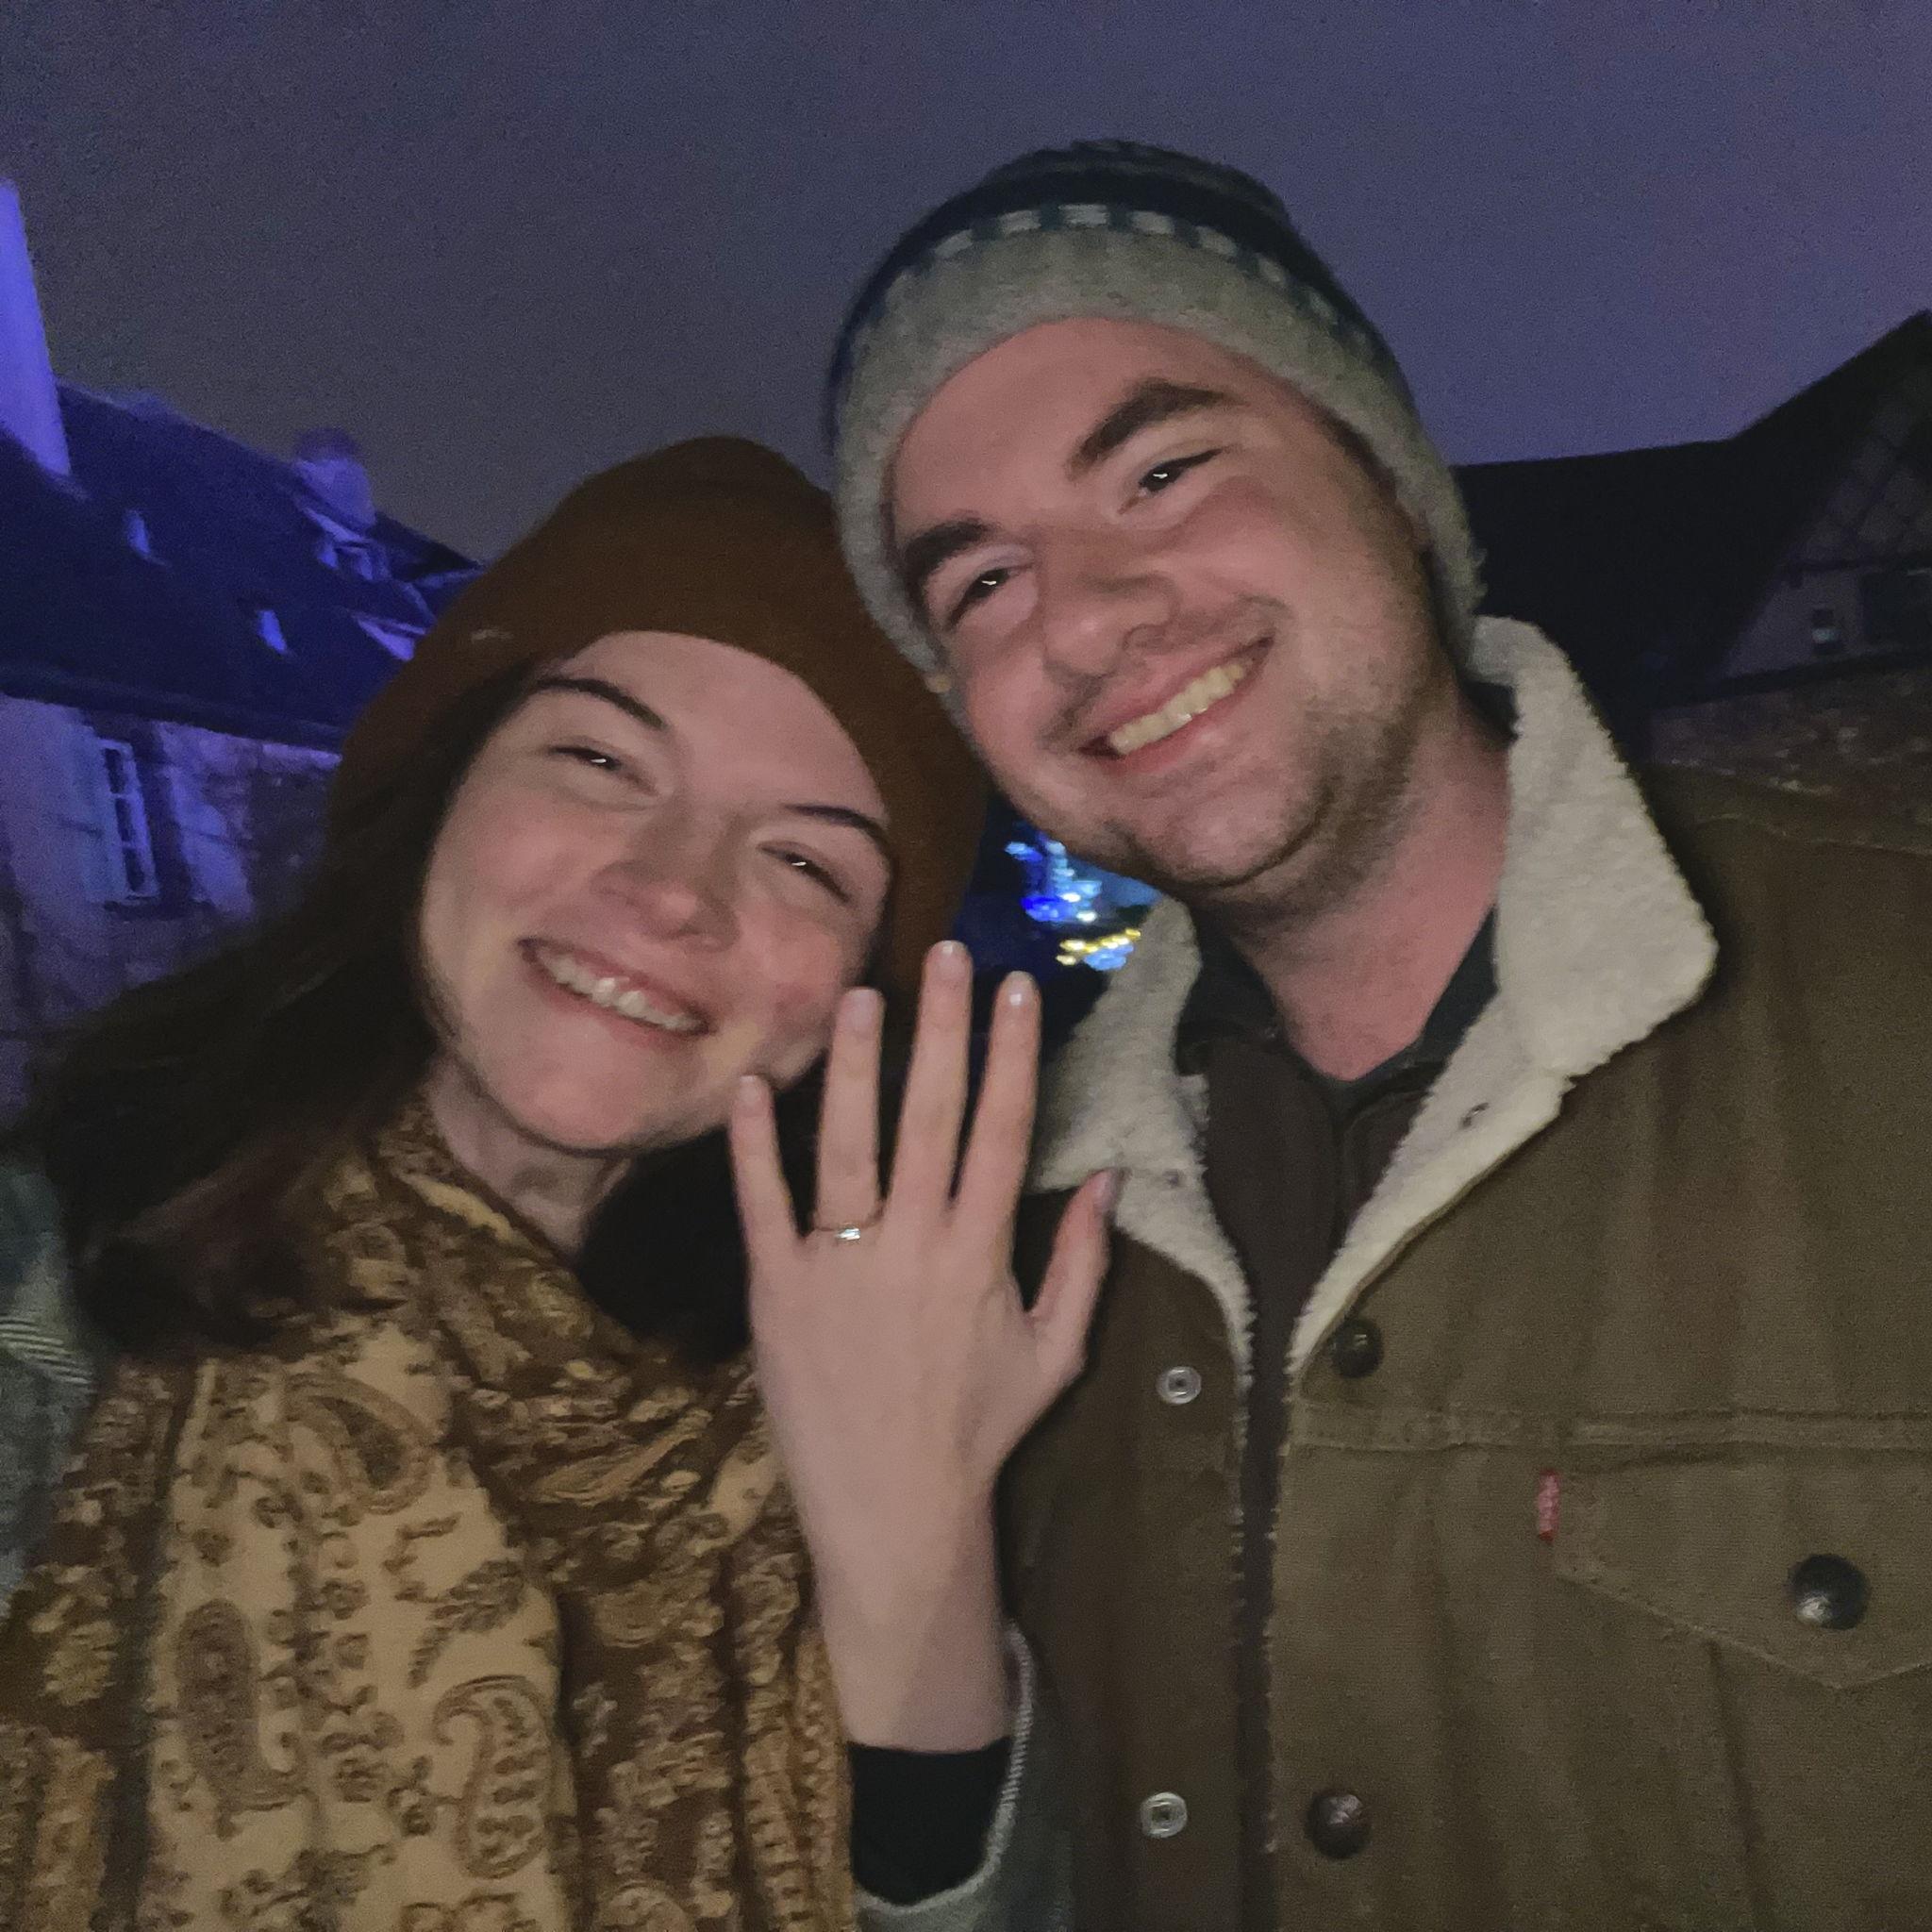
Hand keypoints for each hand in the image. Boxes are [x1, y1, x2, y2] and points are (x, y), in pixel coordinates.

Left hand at [729, 939, 1113, 1746]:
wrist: (894, 1511)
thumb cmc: (979, 1428)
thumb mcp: (1055, 1351)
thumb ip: (1082, 1262)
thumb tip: (1110, 1178)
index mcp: (981, 1252)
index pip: (1004, 1130)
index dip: (1013, 1052)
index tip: (1015, 985)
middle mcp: (914, 1243)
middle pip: (933, 1115)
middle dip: (943, 1028)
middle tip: (945, 951)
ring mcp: (840, 1263)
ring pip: (847, 1143)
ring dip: (854, 1064)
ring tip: (858, 994)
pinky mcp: (778, 1289)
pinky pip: (763, 1202)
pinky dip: (755, 1143)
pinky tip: (754, 1082)